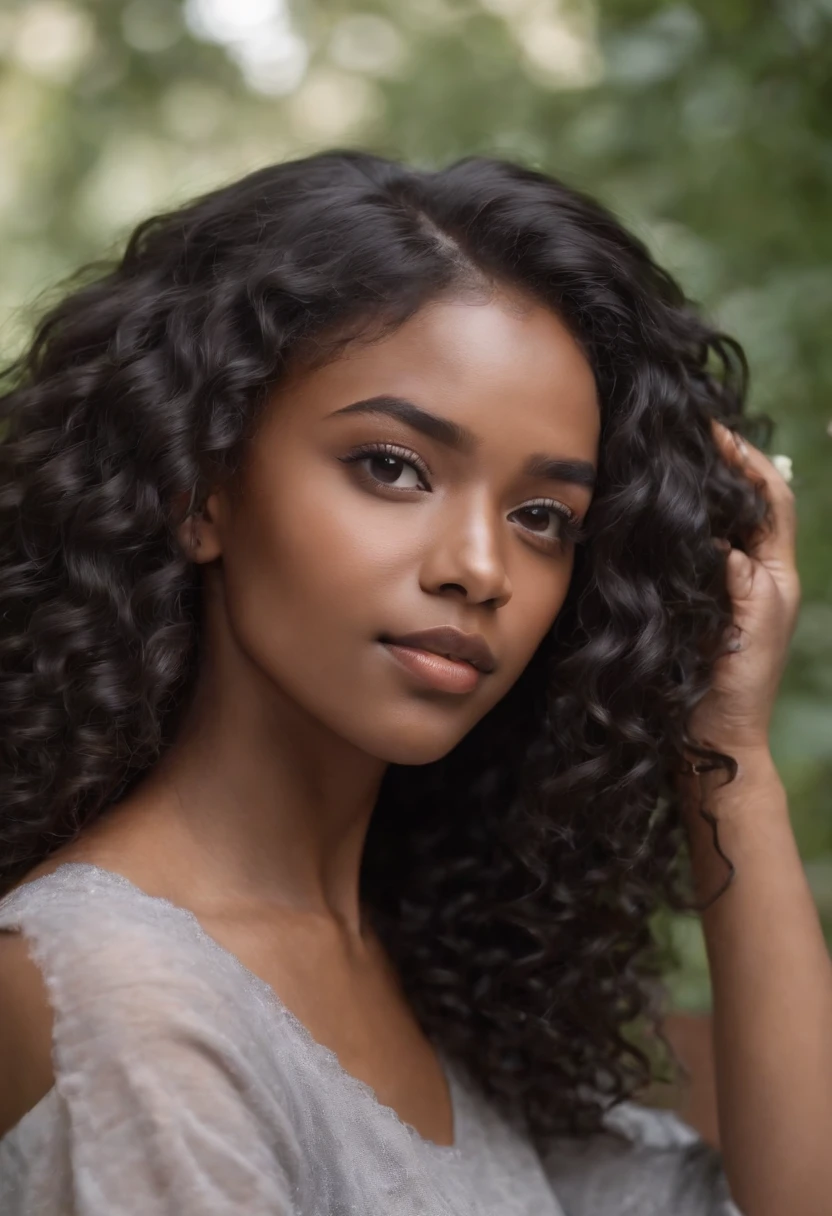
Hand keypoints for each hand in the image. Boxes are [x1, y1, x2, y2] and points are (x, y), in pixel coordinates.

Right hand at [686, 419, 800, 757]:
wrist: (713, 737)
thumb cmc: (739, 684)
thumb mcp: (752, 618)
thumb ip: (739, 571)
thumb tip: (716, 536)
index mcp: (775, 572)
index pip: (770, 498)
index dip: (746, 461)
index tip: (713, 432)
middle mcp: (752, 573)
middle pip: (743, 504)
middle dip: (721, 467)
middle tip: (686, 438)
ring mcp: (723, 587)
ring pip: (714, 526)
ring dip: (697, 495)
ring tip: (667, 467)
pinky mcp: (694, 601)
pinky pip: (687, 554)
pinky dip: (676, 530)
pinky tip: (651, 518)